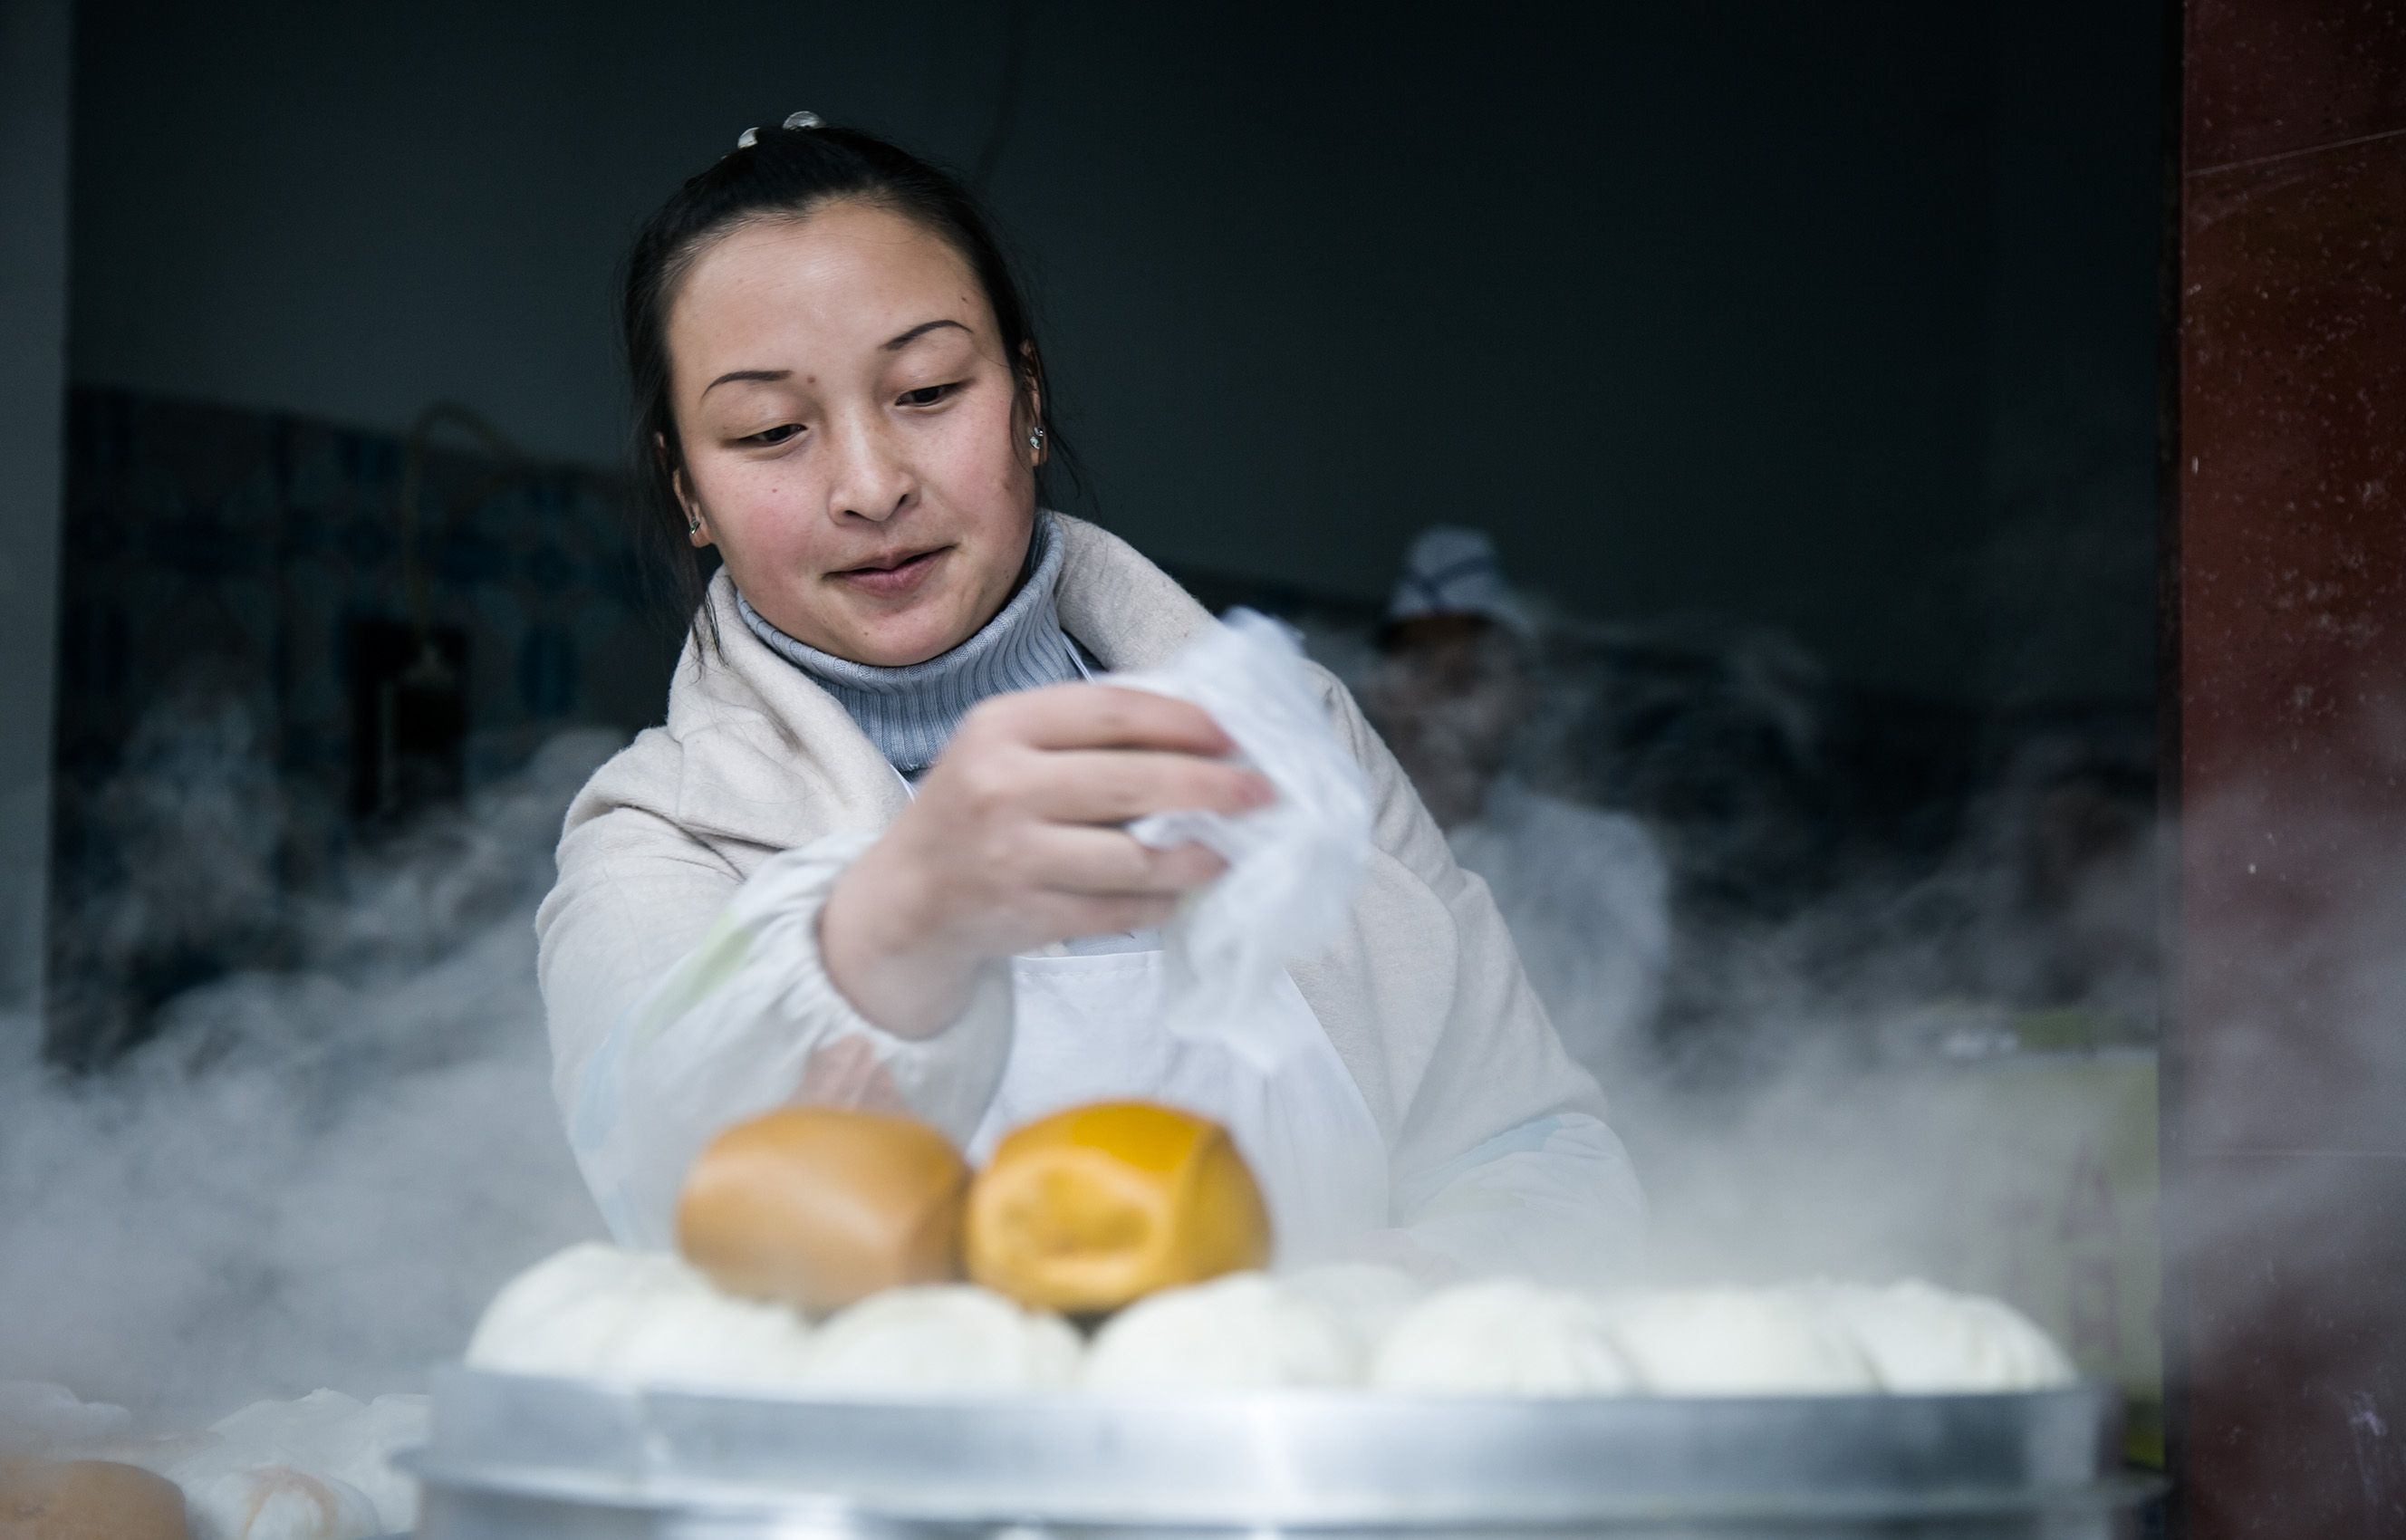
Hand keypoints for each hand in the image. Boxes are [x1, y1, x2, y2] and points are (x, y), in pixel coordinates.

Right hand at [819, 684, 1271, 1036]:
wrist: (908, 897)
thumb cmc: (977, 806)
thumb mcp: (1007, 746)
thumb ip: (1083, 731)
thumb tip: (1199, 727)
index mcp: (1001, 726)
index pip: (1112, 711)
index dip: (1183, 721)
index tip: (1233, 734)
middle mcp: (1001, 787)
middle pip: (1131, 783)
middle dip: (1210, 787)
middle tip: (1261, 792)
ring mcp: (1012, 857)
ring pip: (1132, 858)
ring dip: (1195, 856)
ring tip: (1227, 850)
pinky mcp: (1026, 915)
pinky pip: (1117, 910)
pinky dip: (1159, 902)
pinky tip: (1181, 891)